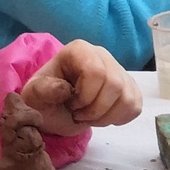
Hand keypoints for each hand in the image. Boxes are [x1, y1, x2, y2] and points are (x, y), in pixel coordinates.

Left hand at [18, 39, 142, 134]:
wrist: (55, 110)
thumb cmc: (44, 100)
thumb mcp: (34, 96)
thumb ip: (43, 91)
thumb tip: (64, 89)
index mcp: (79, 51)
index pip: (96, 71)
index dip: (85, 96)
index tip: (71, 105)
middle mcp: (102, 55)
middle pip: (115, 84)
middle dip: (96, 109)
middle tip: (80, 114)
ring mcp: (119, 71)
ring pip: (128, 97)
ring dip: (107, 116)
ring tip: (90, 117)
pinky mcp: (130, 87)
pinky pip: (135, 106)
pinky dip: (120, 118)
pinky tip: (104, 116)